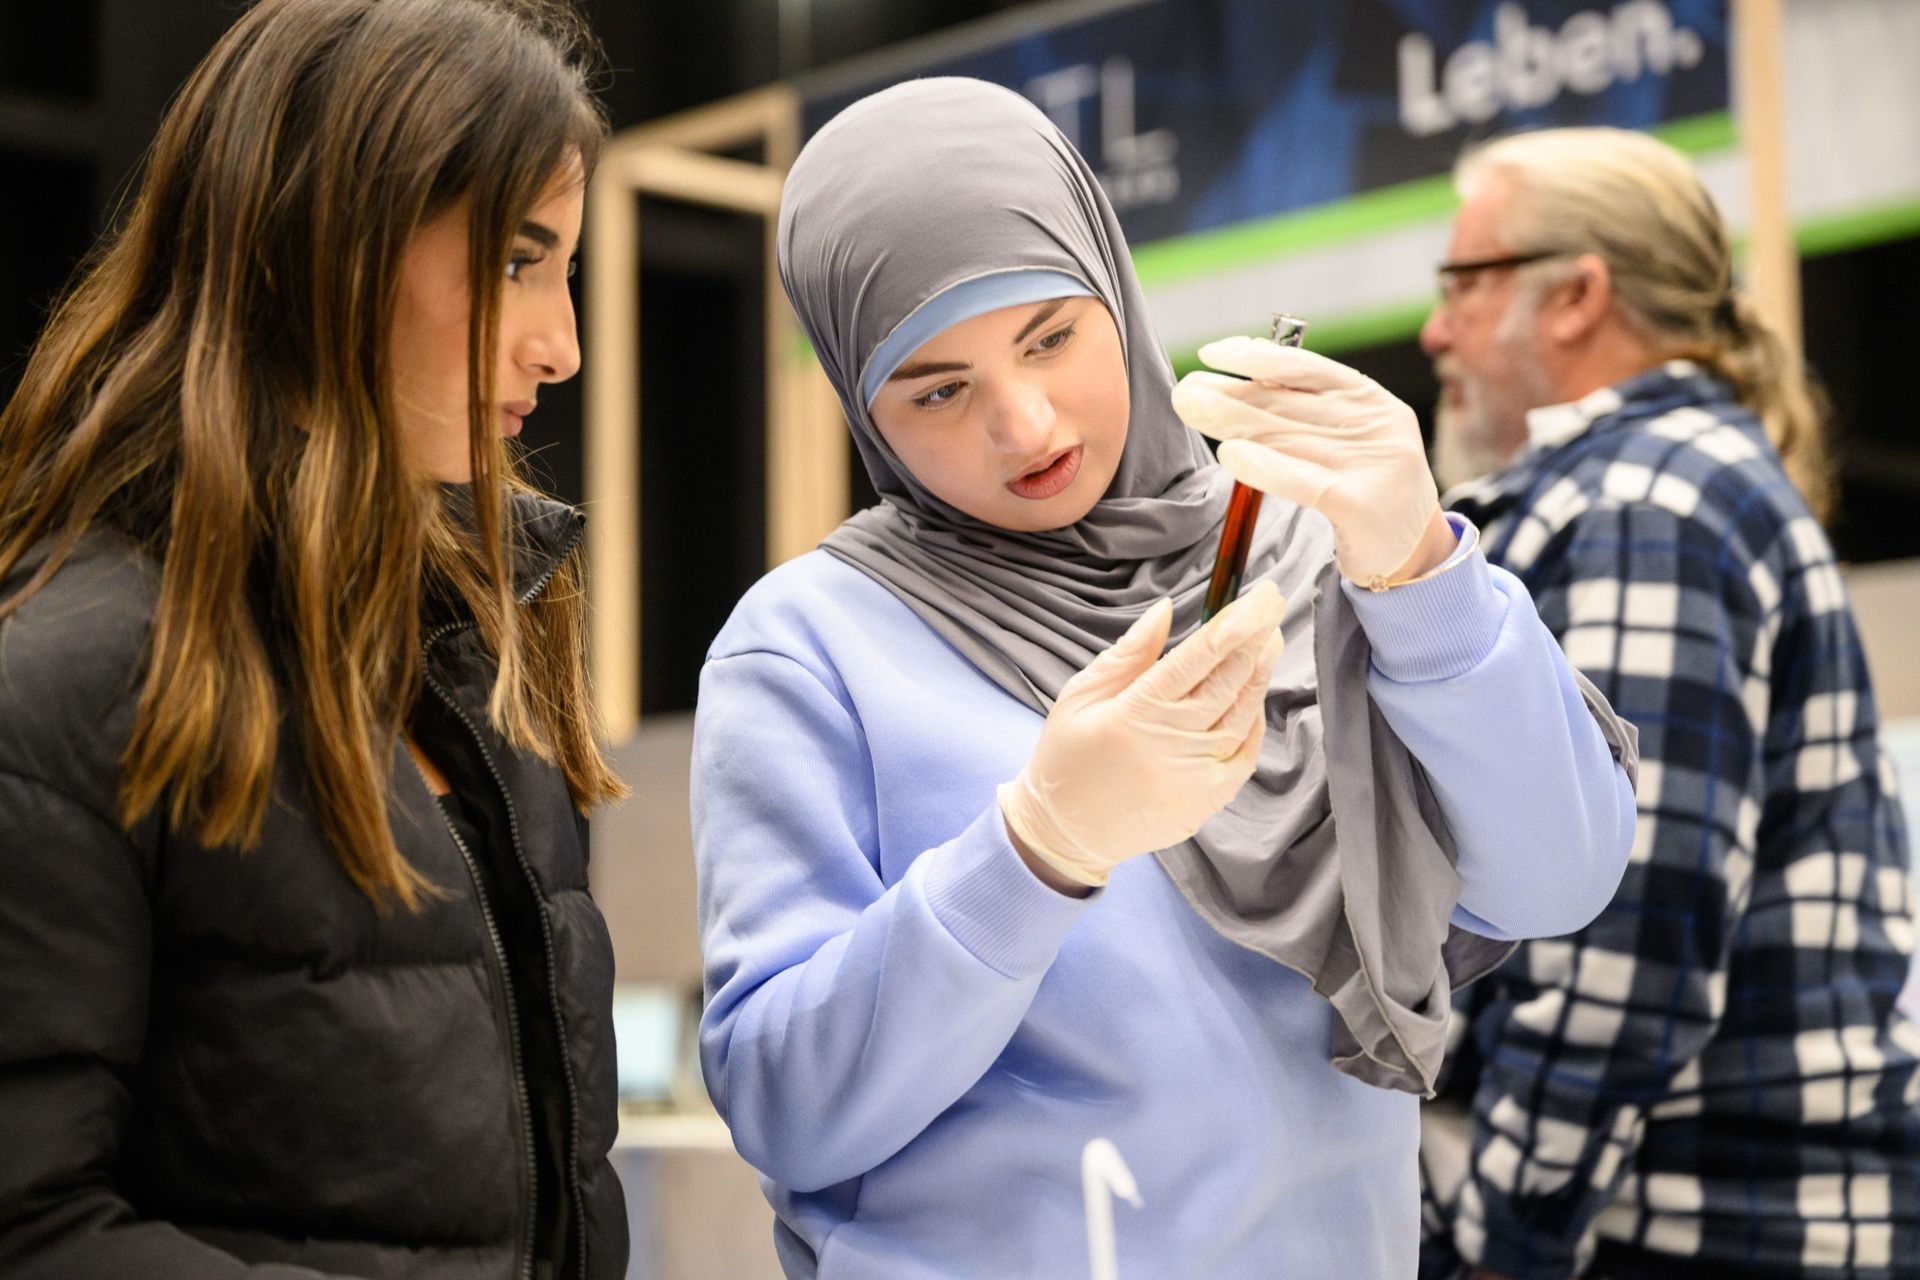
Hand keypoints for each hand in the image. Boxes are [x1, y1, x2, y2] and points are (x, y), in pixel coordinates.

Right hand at [999, 582, 1285, 888]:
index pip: (1200, 656)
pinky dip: (1254, 723)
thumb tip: (1167, 608)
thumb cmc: (1066, 758)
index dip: (1236, 622)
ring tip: (1269, 642)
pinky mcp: (1206, 801)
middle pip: (1229, 680)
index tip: (1260, 596)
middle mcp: (1173, 743)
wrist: (1064, 834)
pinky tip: (1254, 697)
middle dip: (1256, 638)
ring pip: (1243, 715)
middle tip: (1274, 605)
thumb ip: (1128, 653)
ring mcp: (1195, 775)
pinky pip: (1243, 755)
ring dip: (1259, 675)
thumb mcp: (1080, 695)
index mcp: (1137, 712)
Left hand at [1171, 335, 1443, 586]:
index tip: (1213, 353)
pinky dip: (1262, 466)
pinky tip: (1228, 454)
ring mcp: (1373, 463)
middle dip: (1230, 394)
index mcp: (1372, 401)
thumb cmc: (1368, 494)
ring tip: (1191, 410)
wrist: (1417, 556)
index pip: (1309, 368)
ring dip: (1232, 420)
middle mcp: (1376, 425)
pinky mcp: (1360, 504)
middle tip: (1184, 391)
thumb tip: (1239, 386)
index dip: (1258, 357)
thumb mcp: (1348, 445)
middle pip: (1288, 403)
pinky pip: (1301, 480)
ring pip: (1287, 436)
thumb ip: (1306, 417)